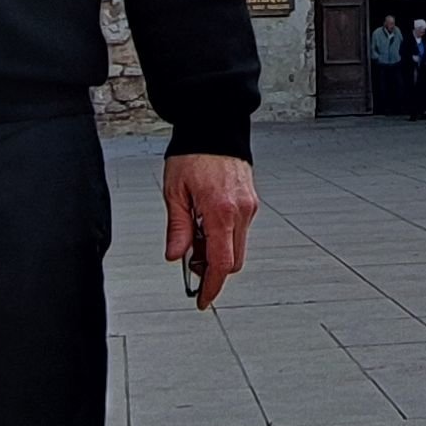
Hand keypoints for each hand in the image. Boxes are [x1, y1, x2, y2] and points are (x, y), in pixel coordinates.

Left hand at [161, 152, 258, 308]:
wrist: (215, 126)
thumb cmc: (194, 153)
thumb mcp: (175, 192)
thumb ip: (178, 227)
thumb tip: (176, 255)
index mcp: (220, 211)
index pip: (221, 263)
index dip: (212, 286)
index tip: (203, 299)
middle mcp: (240, 211)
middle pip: (233, 261)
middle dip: (213, 270)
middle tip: (191, 263)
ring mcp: (249, 207)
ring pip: (238, 247)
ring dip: (218, 252)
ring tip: (196, 236)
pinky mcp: (251, 202)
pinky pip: (240, 231)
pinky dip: (225, 237)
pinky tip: (207, 225)